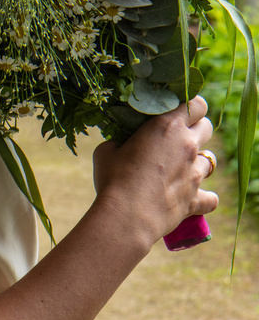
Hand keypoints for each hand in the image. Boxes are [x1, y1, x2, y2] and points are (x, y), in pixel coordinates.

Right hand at [92, 96, 218, 249]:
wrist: (126, 216)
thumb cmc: (113, 178)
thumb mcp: (107, 150)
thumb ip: (120, 141)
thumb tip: (121, 142)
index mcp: (167, 126)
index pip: (196, 103)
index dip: (189, 106)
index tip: (177, 112)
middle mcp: (187, 146)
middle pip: (207, 127)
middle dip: (195, 129)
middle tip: (177, 138)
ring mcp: (195, 173)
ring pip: (210, 160)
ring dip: (197, 161)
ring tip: (181, 168)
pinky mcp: (195, 199)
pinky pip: (212, 198)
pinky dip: (204, 197)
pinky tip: (192, 197)